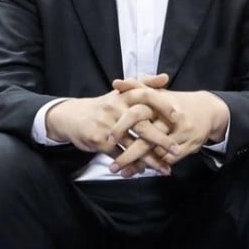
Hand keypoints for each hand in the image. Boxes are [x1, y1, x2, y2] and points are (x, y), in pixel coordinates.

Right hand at [45, 86, 174, 175]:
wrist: (71, 117)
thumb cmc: (104, 106)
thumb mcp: (121, 93)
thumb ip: (144, 84)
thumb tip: (166, 77)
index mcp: (123, 96)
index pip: (146, 96)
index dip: (162, 105)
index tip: (177, 117)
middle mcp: (115, 109)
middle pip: (142, 125)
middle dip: (161, 139)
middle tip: (176, 149)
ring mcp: (106, 125)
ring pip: (132, 144)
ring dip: (149, 159)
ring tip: (164, 169)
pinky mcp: (98, 141)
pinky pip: (119, 155)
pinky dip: (131, 164)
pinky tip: (142, 171)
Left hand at [110, 76, 229, 167]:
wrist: (209, 110)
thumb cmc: (177, 102)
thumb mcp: (159, 92)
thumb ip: (137, 87)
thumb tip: (115, 83)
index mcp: (162, 101)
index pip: (138, 112)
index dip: (122, 126)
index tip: (109, 138)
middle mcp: (172, 118)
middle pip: (146, 138)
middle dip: (128, 154)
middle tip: (112, 166)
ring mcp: (182, 133)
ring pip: (157, 152)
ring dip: (139, 164)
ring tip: (122, 172)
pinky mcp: (190, 145)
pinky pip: (169, 159)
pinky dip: (154, 165)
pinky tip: (140, 170)